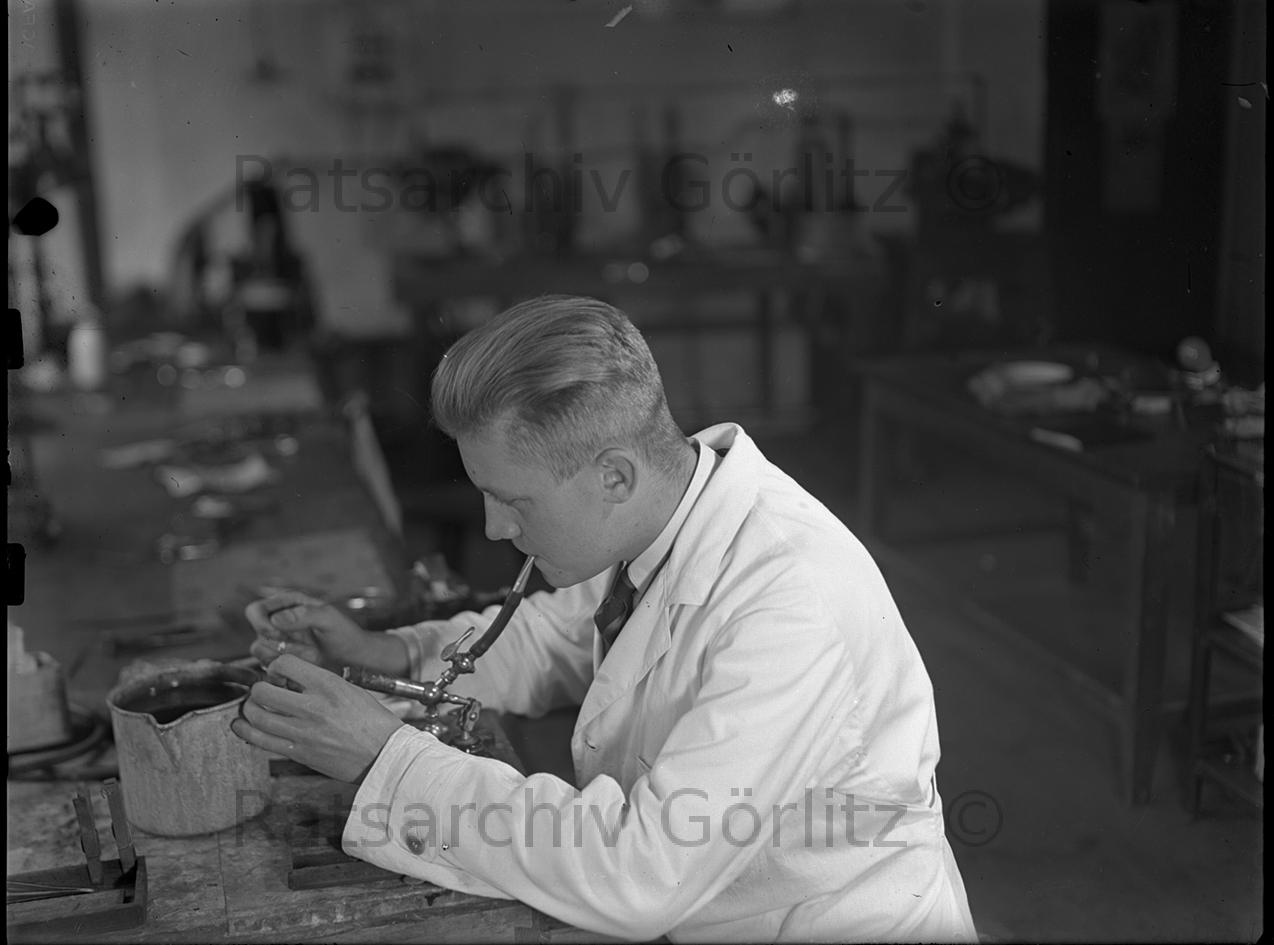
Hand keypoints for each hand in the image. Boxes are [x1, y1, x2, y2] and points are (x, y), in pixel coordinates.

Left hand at [230, 654, 404, 781]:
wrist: (384, 753)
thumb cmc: (371, 721)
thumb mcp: (349, 689)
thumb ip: (319, 682)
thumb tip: (290, 679)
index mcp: (328, 684)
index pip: (284, 664)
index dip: (276, 666)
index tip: (278, 673)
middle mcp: (312, 706)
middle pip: (262, 690)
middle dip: (258, 688)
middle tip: (264, 691)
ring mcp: (303, 732)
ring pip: (256, 716)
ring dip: (250, 709)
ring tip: (255, 707)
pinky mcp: (299, 753)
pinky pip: (261, 740)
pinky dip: (245, 731)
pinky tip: (242, 726)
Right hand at [245, 591, 371, 671]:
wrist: (354, 658)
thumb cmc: (345, 633)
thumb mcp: (328, 618)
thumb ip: (304, 615)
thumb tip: (275, 620)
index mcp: (288, 604)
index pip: (255, 610)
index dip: (260, 622)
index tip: (276, 633)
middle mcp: (279, 622)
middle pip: (256, 634)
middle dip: (273, 644)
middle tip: (296, 648)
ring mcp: (280, 643)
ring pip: (260, 653)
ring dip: (278, 658)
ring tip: (305, 658)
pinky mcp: (283, 661)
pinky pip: (269, 668)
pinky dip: (280, 672)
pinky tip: (300, 669)